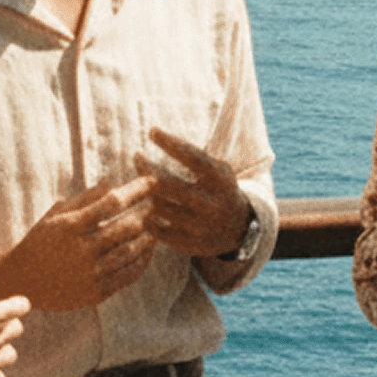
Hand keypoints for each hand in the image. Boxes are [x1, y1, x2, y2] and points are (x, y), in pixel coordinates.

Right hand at [3, 179, 156, 311]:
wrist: (22, 281)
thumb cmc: (40, 241)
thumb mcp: (56, 216)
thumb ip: (84, 199)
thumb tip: (111, 181)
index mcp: (69, 226)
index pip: (111, 203)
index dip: (135, 190)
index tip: (152, 180)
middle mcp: (80, 250)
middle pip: (125, 228)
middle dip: (147, 214)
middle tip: (159, 205)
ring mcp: (88, 274)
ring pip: (130, 253)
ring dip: (148, 238)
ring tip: (156, 227)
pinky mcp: (95, 293)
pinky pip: (127, 276)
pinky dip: (141, 262)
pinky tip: (147, 251)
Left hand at [138, 129, 251, 260]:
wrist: (238, 229)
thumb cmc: (218, 189)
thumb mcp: (217, 170)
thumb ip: (192, 156)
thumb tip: (154, 134)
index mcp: (221, 182)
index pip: (193, 158)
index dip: (171, 143)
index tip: (152, 131)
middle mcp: (212, 204)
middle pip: (169, 184)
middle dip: (148, 169)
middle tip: (138, 156)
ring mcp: (201, 227)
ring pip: (159, 207)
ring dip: (146, 193)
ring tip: (142, 183)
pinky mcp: (190, 244)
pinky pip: (158, 231)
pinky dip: (148, 218)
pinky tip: (146, 209)